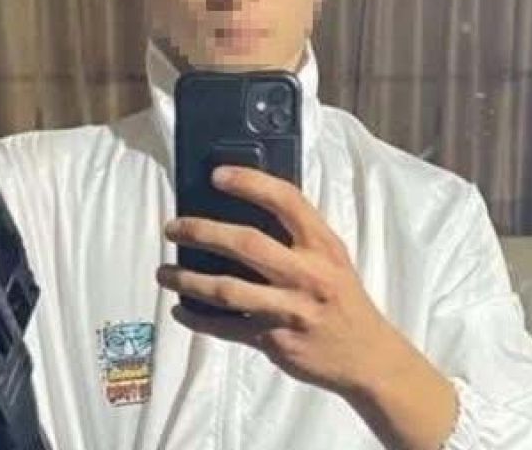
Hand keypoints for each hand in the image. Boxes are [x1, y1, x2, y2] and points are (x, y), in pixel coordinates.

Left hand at [158, 166, 457, 448]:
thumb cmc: (343, 299)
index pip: (286, 201)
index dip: (250, 183)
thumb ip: (298, 238)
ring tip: (164, 272)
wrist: (367, 356)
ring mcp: (290, 309)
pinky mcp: (276, 341)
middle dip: (202, 231)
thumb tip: (244, 213)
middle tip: (172, 227)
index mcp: (323, 246)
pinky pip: (226, 328)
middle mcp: (308, 274)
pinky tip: (180, 309)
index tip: (217, 175)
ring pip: (227, 290)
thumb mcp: (332, 259)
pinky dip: (198, 319)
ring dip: (188, 279)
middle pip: (246, 244)